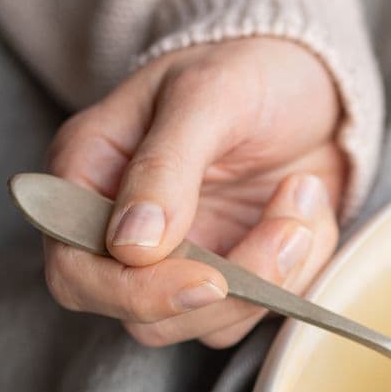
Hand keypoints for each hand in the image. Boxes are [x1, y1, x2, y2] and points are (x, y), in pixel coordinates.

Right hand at [42, 36, 346, 346]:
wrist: (314, 77)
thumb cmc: (247, 68)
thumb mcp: (207, 95)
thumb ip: (164, 166)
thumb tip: (131, 247)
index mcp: (89, 177)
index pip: (76, 273)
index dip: (136, 294)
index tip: (211, 279)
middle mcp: (123, 230)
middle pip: (144, 317)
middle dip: (229, 286)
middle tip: (289, 224)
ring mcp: (181, 259)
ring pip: (209, 323)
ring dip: (274, 272)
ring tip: (302, 193)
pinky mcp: (234, 275)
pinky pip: (261, 309)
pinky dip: (300, 267)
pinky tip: (306, 205)